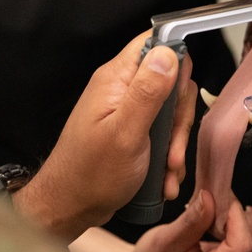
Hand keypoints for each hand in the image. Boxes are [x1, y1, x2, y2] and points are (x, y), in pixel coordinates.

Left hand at [14, 30, 196, 241]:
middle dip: (178, 118)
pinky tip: (163, 177)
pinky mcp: (133, 131)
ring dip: (175, 143)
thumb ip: (148, 92)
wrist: (70, 207)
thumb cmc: (89, 174)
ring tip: (167, 169)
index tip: (181, 92)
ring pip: (170, 112)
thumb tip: (168, 53)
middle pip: (170, 82)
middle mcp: (122, 90)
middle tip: (171, 146)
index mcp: (116, 79)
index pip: (154, 43)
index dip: (176, 59)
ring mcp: (127, 111)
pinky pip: (162, 134)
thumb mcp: (126, 133)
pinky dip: (168, 156)